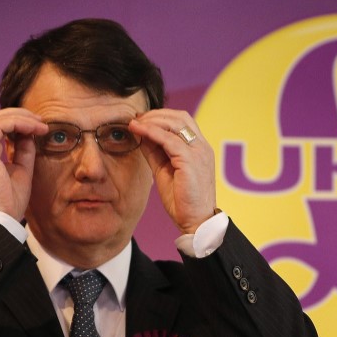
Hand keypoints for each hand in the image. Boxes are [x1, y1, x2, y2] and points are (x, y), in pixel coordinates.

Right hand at [0, 108, 48, 220]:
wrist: (1, 217)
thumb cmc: (10, 201)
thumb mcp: (22, 170)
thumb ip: (24, 151)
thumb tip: (30, 134)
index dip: (19, 122)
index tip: (39, 127)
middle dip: (19, 115)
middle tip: (40, 120)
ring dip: (20, 117)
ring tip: (39, 124)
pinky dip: (17, 122)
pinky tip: (33, 129)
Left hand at [129, 109, 216, 233]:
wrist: (195, 222)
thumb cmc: (182, 201)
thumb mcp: (165, 171)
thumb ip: (156, 152)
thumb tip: (141, 136)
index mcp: (199, 149)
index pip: (182, 121)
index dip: (161, 116)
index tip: (141, 120)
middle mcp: (202, 147)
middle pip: (180, 117)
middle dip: (155, 114)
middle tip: (136, 119)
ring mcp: (199, 153)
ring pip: (175, 124)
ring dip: (152, 120)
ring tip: (135, 123)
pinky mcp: (191, 161)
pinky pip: (169, 140)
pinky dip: (152, 132)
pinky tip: (138, 131)